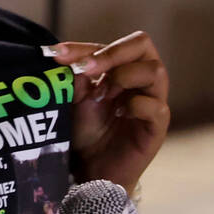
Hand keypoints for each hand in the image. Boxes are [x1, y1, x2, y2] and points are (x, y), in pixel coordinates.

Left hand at [48, 31, 169, 189]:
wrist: (94, 168)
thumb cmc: (88, 130)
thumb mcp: (75, 102)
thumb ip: (75, 80)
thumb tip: (66, 59)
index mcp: (121, 69)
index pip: (111, 45)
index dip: (83, 47)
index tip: (56, 54)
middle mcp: (140, 80)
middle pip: (142, 45)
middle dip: (112, 53)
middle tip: (86, 68)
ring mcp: (152, 101)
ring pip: (155, 71)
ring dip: (124, 76)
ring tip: (102, 94)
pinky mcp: (156, 127)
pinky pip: (157, 107)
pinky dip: (136, 105)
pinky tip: (118, 112)